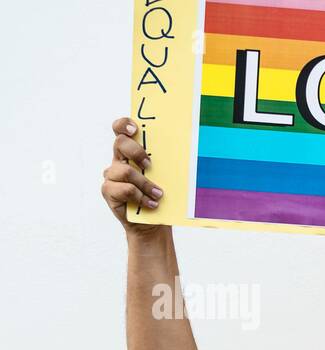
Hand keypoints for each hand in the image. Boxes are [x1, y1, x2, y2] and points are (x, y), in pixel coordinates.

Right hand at [101, 117, 167, 239]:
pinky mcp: (109, 191)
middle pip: (119, 143)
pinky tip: (151, 203)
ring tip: (158, 194)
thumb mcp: (164, 178)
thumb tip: (189, 152)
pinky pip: (124, 189)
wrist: (151, 223)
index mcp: (130, 153)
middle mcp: (118, 161)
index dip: (124, 125)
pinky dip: (140, 197)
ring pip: (124, 170)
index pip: (120, 130)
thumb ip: (165, 164)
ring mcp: (112, 176)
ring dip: (145, 183)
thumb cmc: (158, 197)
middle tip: (150, 165)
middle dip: (136, 151)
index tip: (135, 129)